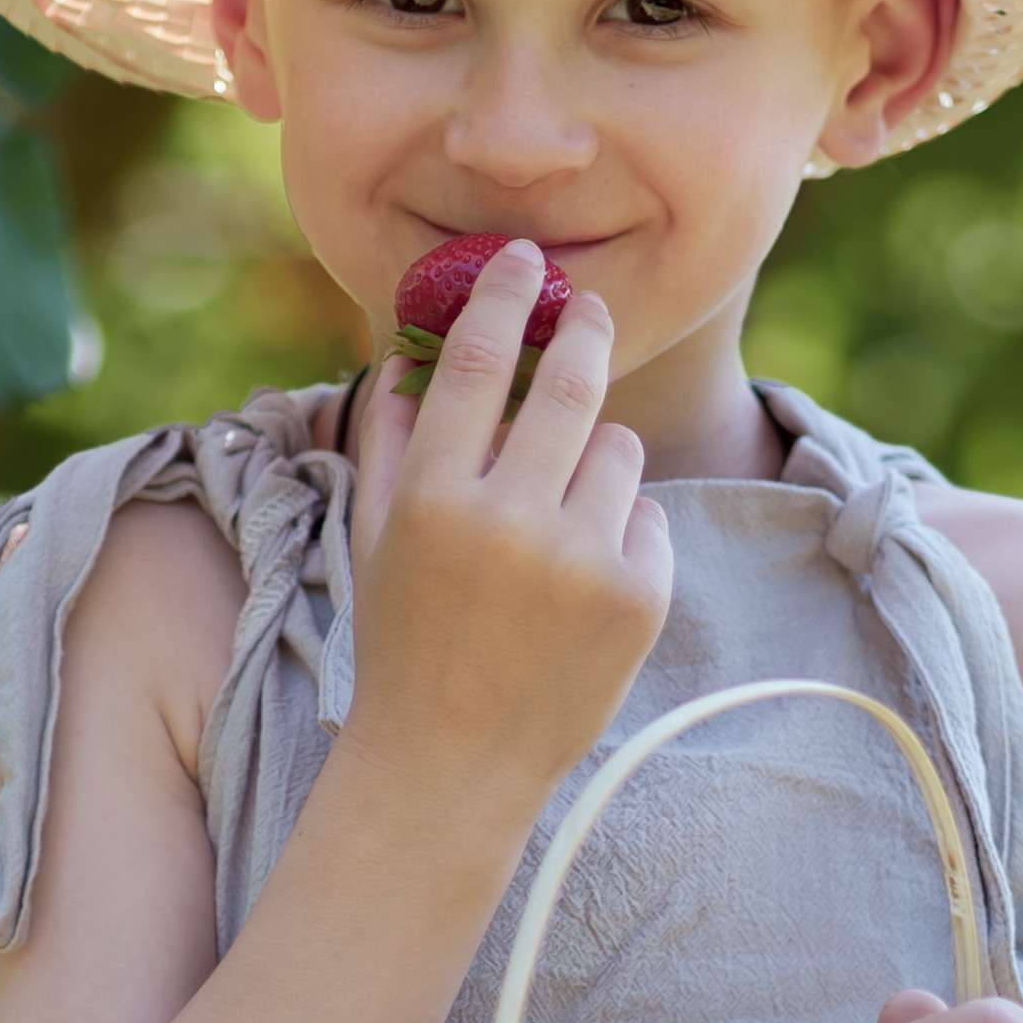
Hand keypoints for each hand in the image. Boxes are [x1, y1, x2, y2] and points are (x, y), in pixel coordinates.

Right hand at [345, 239, 672, 804]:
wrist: (452, 763)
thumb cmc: (403, 638)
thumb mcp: (376, 535)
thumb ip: (389, 435)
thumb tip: (412, 347)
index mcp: (431, 497)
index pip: (477, 360)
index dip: (506, 296)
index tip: (524, 259)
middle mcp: (508, 521)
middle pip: (572, 382)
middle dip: (587, 331)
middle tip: (592, 309)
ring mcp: (581, 560)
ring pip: (619, 449)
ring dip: (595, 463)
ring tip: (555, 528)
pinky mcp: (639, 596)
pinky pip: (646, 515)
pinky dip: (620, 533)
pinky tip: (580, 588)